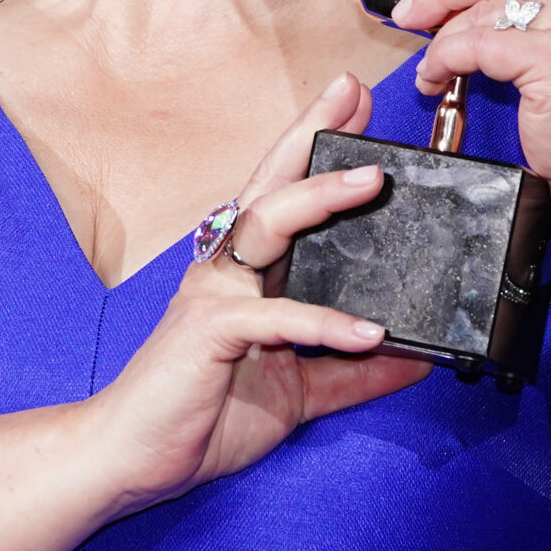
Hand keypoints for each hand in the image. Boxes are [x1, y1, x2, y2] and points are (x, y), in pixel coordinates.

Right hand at [82, 73, 430, 514]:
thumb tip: (415, 358)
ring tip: (371, 181)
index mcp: (243, 275)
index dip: (319, 152)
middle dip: (311, 135)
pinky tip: (368, 331)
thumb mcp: (299, 393)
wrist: (135, 458)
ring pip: (266, 226)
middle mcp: (225, 270)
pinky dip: (323, 323)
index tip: (356, 107)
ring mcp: (213, 294)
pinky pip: (274, 316)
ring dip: (319, 198)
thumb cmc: (201, 416)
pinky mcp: (209, 331)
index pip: (285, 198)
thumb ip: (351, 372)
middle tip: (353, 92)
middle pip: (271, 187)